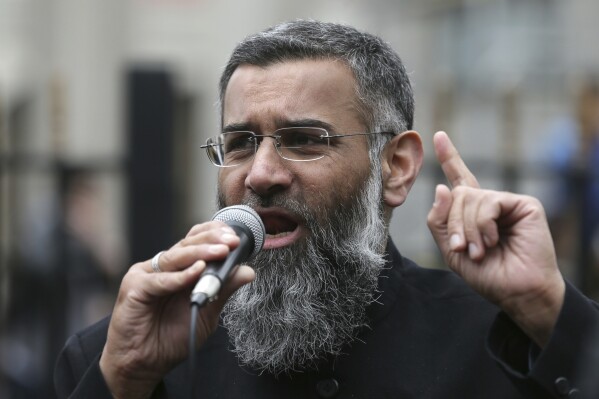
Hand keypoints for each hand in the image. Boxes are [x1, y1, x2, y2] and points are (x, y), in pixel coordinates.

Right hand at [99, 222, 254, 398]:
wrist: (144, 364)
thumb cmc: (170, 339)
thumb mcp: (207, 312)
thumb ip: (224, 290)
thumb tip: (247, 271)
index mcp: (179, 269)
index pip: (197, 241)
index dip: (215, 235)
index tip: (237, 238)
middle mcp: (163, 267)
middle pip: (188, 244)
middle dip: (213, 240)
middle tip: (233, 241)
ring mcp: (147, 274)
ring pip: (177, 256)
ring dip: (201, 252)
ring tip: (221, 251)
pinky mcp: (135, 287)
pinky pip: (161, 279)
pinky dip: (181, 276)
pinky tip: (197, 271)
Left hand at [427, 131, 564, 346]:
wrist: (516, 292)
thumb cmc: (487, 274)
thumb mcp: (452, 250)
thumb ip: (441, 220)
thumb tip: (441, 187)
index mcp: (473, 213)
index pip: (459, 181)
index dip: (450, 158)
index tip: (438, 136)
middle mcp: (490, 203)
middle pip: (456, 194)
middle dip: (454, 223)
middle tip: (463, 248)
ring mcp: (507, 202)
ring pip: (469, 197)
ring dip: (468, 228)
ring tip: (480, 249)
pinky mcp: (524, 204)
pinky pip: (488, 202)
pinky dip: (484, 223)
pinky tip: (493, 240)